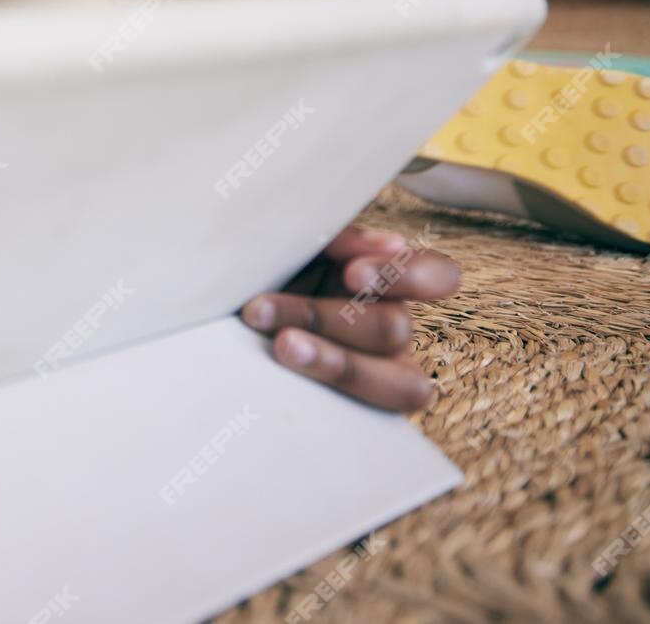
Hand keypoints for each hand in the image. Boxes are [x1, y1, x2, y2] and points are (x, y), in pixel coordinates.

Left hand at [238, 226, 458, 412]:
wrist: (210, 313)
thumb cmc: (257, 270)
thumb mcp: (291, 245)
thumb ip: (337, 237)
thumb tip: (394, 243)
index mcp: (384, 280)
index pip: (439, 276)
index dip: (406, 276)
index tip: (349, 273)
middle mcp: (391, 324)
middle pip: (394, 328)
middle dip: (322, 319)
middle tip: (258, 309)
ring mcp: (381, 372)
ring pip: (397, 381)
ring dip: (332, 362)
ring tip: (281, 347)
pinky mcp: (360, 409)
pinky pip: (373, 413)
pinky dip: (333, 387)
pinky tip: (289, 371)